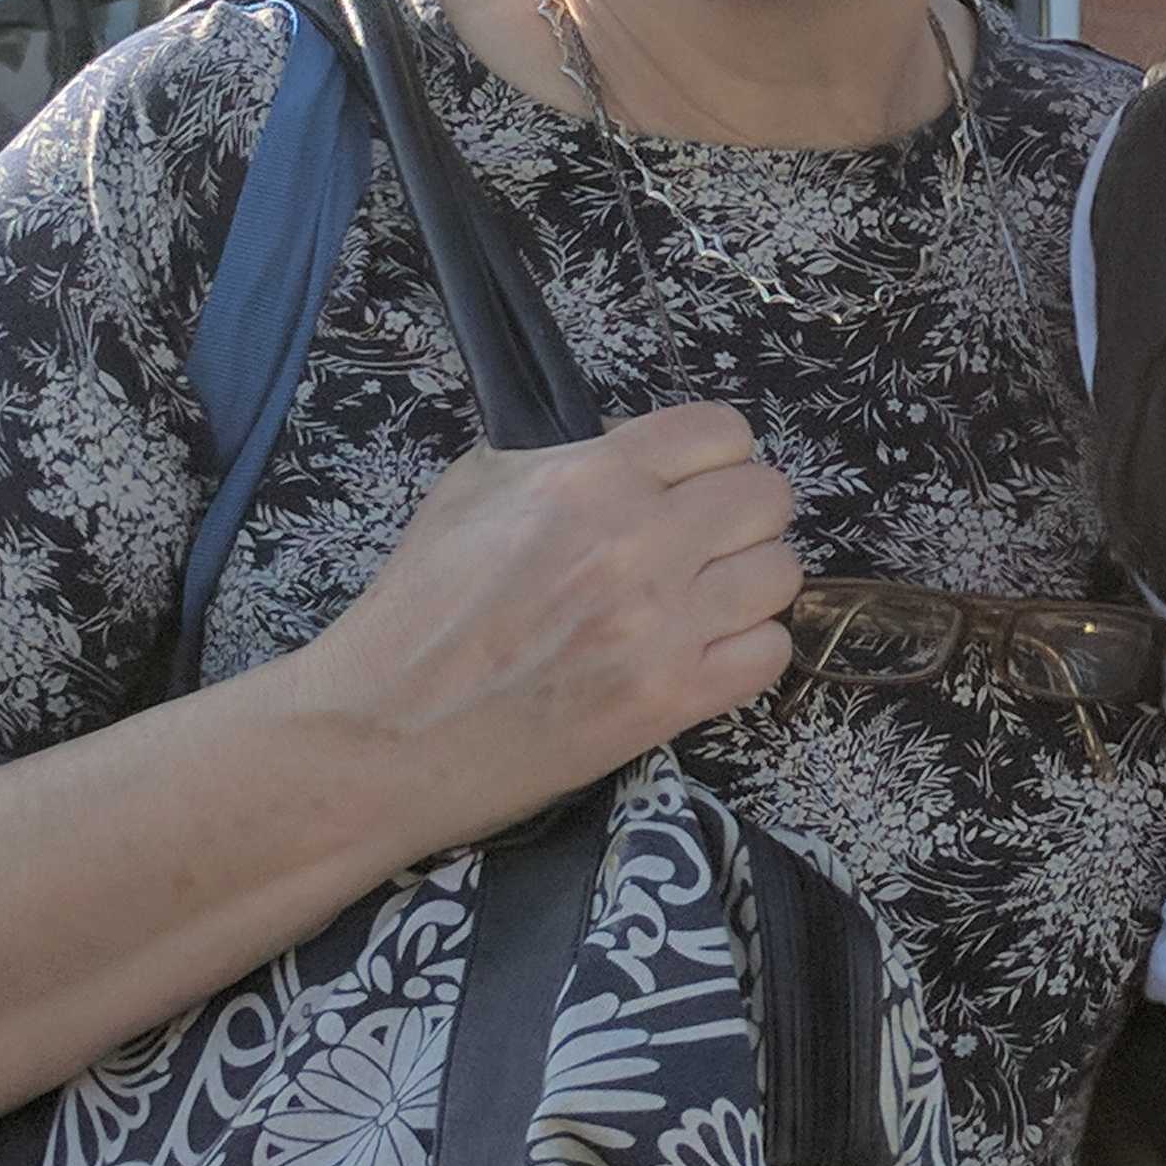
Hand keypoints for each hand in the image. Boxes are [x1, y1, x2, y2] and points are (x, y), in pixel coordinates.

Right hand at [284, 401, 799, 848]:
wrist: (384, 734)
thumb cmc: (421, 608)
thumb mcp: (477, 487)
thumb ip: (570, 456)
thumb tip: (641, 450)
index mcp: (592, 479)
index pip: (722, 431)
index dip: (713, 455)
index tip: (693, 481)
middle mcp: (639, 543)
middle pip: (768, 497)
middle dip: (740, 514)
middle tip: (702, 543)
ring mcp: (662, 627)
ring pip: (781, 574)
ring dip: (749, 583)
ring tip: (703, 600)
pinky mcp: (672, 702)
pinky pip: (772, 653)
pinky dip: (748, 650)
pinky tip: (703, 652)